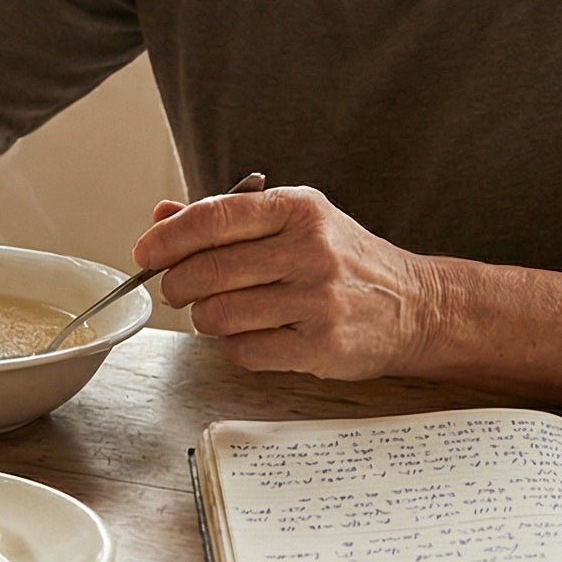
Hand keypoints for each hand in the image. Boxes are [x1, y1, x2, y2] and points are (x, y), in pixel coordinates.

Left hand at [136, 185, 438, 379]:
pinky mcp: (320, 346)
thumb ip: (229, 218)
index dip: (168, 237)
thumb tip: (163, 216)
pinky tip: (253, 335)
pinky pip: (244, 351)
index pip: (215, 217)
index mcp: (299, 209)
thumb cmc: (346, 260)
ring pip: (219, 314)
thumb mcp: (296, 221)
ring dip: (206, 318)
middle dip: (177, 284)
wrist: (416, 305)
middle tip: (177, 289)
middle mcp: (310, 251)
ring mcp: (317, 300)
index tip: (146, 251)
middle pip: (208, 271)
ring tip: (222, 312)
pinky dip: (235, 347)